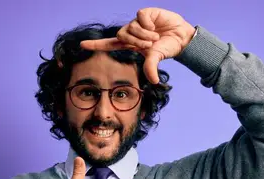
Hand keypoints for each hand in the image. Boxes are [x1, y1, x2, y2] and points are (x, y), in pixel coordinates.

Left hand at [80, 7, 195, 83]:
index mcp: (130, 44)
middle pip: (121, 35)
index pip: (109, 44)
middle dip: (135, 41)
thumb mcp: (157, 58)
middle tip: (149, 44)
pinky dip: (148, 24)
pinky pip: (140, 17)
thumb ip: (151, 67)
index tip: (81, 45)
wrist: (181, 37)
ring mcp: (137, 22)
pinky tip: (156, 26)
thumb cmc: (167, 48)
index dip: (96, 44)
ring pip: (131, 27)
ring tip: (155, 37)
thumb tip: (153, 81)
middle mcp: (131, 32)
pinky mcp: (145, 13)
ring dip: (144, 35)